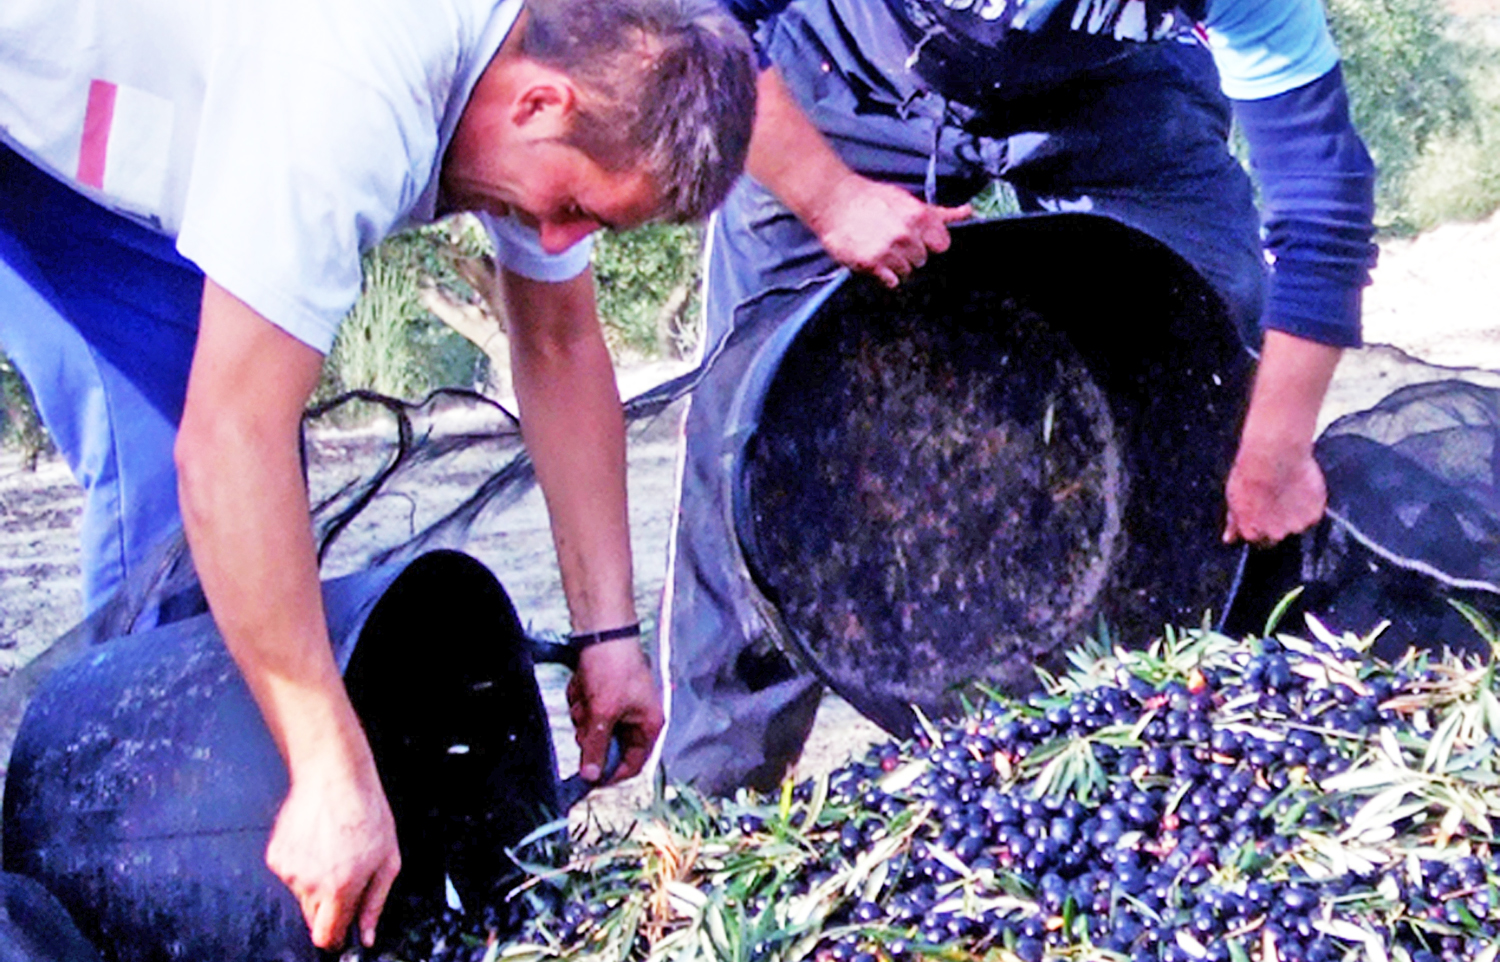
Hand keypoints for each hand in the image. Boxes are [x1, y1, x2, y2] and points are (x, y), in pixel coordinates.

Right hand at [265, 755, 400, 949]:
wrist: (334, 776)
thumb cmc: (365, 811)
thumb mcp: (388, 859)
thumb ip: (375, 902)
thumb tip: (367, 932)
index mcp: (340, 888)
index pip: (326, 937)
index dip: (335, 937)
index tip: (341, 933)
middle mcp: (310, 884)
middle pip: (313, 918)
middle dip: (329, 907)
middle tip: (344, 876)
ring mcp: (289, 870)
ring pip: (302, 895)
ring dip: (316, 882)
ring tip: (332, 850)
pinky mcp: (275, 856)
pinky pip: (290, 874)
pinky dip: (302, 865)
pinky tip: (317, 841)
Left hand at [565, 638, 663, 782]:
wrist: (602, 630)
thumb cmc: (613, 667)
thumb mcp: (603, 712)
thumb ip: (596, 747)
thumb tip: (590, 776)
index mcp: (649, 724)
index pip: (633, 764)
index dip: (610, 773)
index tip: (588, 777)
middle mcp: (638, 717)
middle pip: (609, 745)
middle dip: (592, 732)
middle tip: (584, 720)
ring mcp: (620, 704)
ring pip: (594, 727)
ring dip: (584, 713)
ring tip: (585, 693)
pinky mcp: (605, 692)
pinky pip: (588, 709)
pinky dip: (581, 699)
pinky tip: (582, 683)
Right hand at [809, 175, 970, 287]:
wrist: (833, 201)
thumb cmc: (870, 198)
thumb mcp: (907, 200)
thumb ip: (939, 213)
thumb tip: (968, 212)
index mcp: (918, 216)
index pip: (942, 244)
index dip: (930, 242)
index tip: (918, 237)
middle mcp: (906, 235)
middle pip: (923, 259)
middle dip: (910, 252)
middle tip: (891, 238)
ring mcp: (889, 251)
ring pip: (907, 271)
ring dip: (895, 264)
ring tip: (879, 246)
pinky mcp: (871, 264)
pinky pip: (890, 281)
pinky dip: (884, 274)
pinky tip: (873, 258)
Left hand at [1222, 437, 1327, 547]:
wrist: (1274, 456)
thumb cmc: (1250, 474)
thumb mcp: (1233, 499)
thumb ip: (1234, 523)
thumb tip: (1229, 539)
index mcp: (1251, 532)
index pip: (1257, 540)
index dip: (1260, 524)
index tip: (1262, 510)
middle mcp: (1274, 535)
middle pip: (1277, 535)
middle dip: (1277, 522)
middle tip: (1276, 498)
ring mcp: (1296, 527)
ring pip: (1296, 524)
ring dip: (1294, 513)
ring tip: (1288, 490)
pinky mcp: (1314, 515)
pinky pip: (1312, 514)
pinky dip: (1309, 504)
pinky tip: (1301, 488)